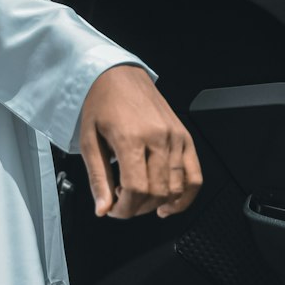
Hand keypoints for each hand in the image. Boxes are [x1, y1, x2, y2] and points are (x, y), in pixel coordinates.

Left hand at [79, 65, 201, 219]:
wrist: (118, 74)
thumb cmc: (101, 103)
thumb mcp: (89, 140)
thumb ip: (98, 178)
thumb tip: (103, 209)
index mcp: (131, 138)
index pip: (136, 189)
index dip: (124, 209)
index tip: (114, 210)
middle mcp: (158, 137)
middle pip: (156, 192)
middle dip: (137, 208)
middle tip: (122, 201)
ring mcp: (175, 137)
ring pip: (176, 188)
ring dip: (157, 203)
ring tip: (138, 196)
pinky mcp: (185, 137)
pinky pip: (195, 176)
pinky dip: (186, 197)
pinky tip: (169, 204)